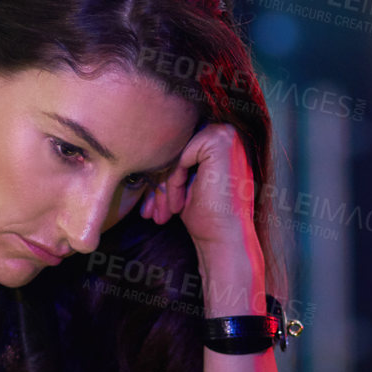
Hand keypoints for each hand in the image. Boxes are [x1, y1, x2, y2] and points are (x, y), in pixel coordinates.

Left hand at [139, 122, 260, 269]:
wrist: (224, 239)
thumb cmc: (208, 217)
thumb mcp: (187, 183)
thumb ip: (176, 162)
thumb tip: (145, 150)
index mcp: (222, 142)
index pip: (179, 150)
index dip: (163, 178)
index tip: (153, 206)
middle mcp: (227, 133)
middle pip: (175, 149)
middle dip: (159, 183)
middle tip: (152, 213)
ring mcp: (225, 135)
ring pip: (175, 153)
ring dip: (164, 186)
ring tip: (163, 213)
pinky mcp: (219, 141)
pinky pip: (180, 156)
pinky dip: (175, 182)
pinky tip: (179, 205)